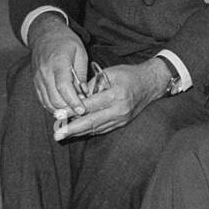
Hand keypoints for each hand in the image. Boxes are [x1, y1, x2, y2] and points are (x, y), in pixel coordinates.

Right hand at [28, 13, 87, 115]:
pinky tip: (63, 107)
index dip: (73, 101)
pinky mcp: (35, 82)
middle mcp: (45, 73)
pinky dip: (52, 106)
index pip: (63, 87)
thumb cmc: (65, 41)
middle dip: (69, 108)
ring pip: (47, 102)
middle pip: (54, 98)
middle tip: (81, 111)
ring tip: (74, 111)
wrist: (44, 34)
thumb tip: (84, 92)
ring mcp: (38, 78)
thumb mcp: (80, 52)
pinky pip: (42, 99)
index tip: (82, 109)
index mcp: (58, 63)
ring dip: (61, 110)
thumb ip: (81, 72)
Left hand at [53, 58, 168, 140]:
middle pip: (92, 121)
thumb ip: (92, 85)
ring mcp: (121, 118)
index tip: (58, 115)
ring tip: (62, 135)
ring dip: (78, 132)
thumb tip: (75, 97)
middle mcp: (119, 109)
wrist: (150, 84)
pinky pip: (102, 129)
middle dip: (72, 129)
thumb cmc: (129, 75)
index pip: (90, 105)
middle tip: (57, 135)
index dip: (73, 111)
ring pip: (96, 128)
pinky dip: (89, 130)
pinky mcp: (122, 123)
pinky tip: (77, 132)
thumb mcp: (110, 73)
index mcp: (116, 94)